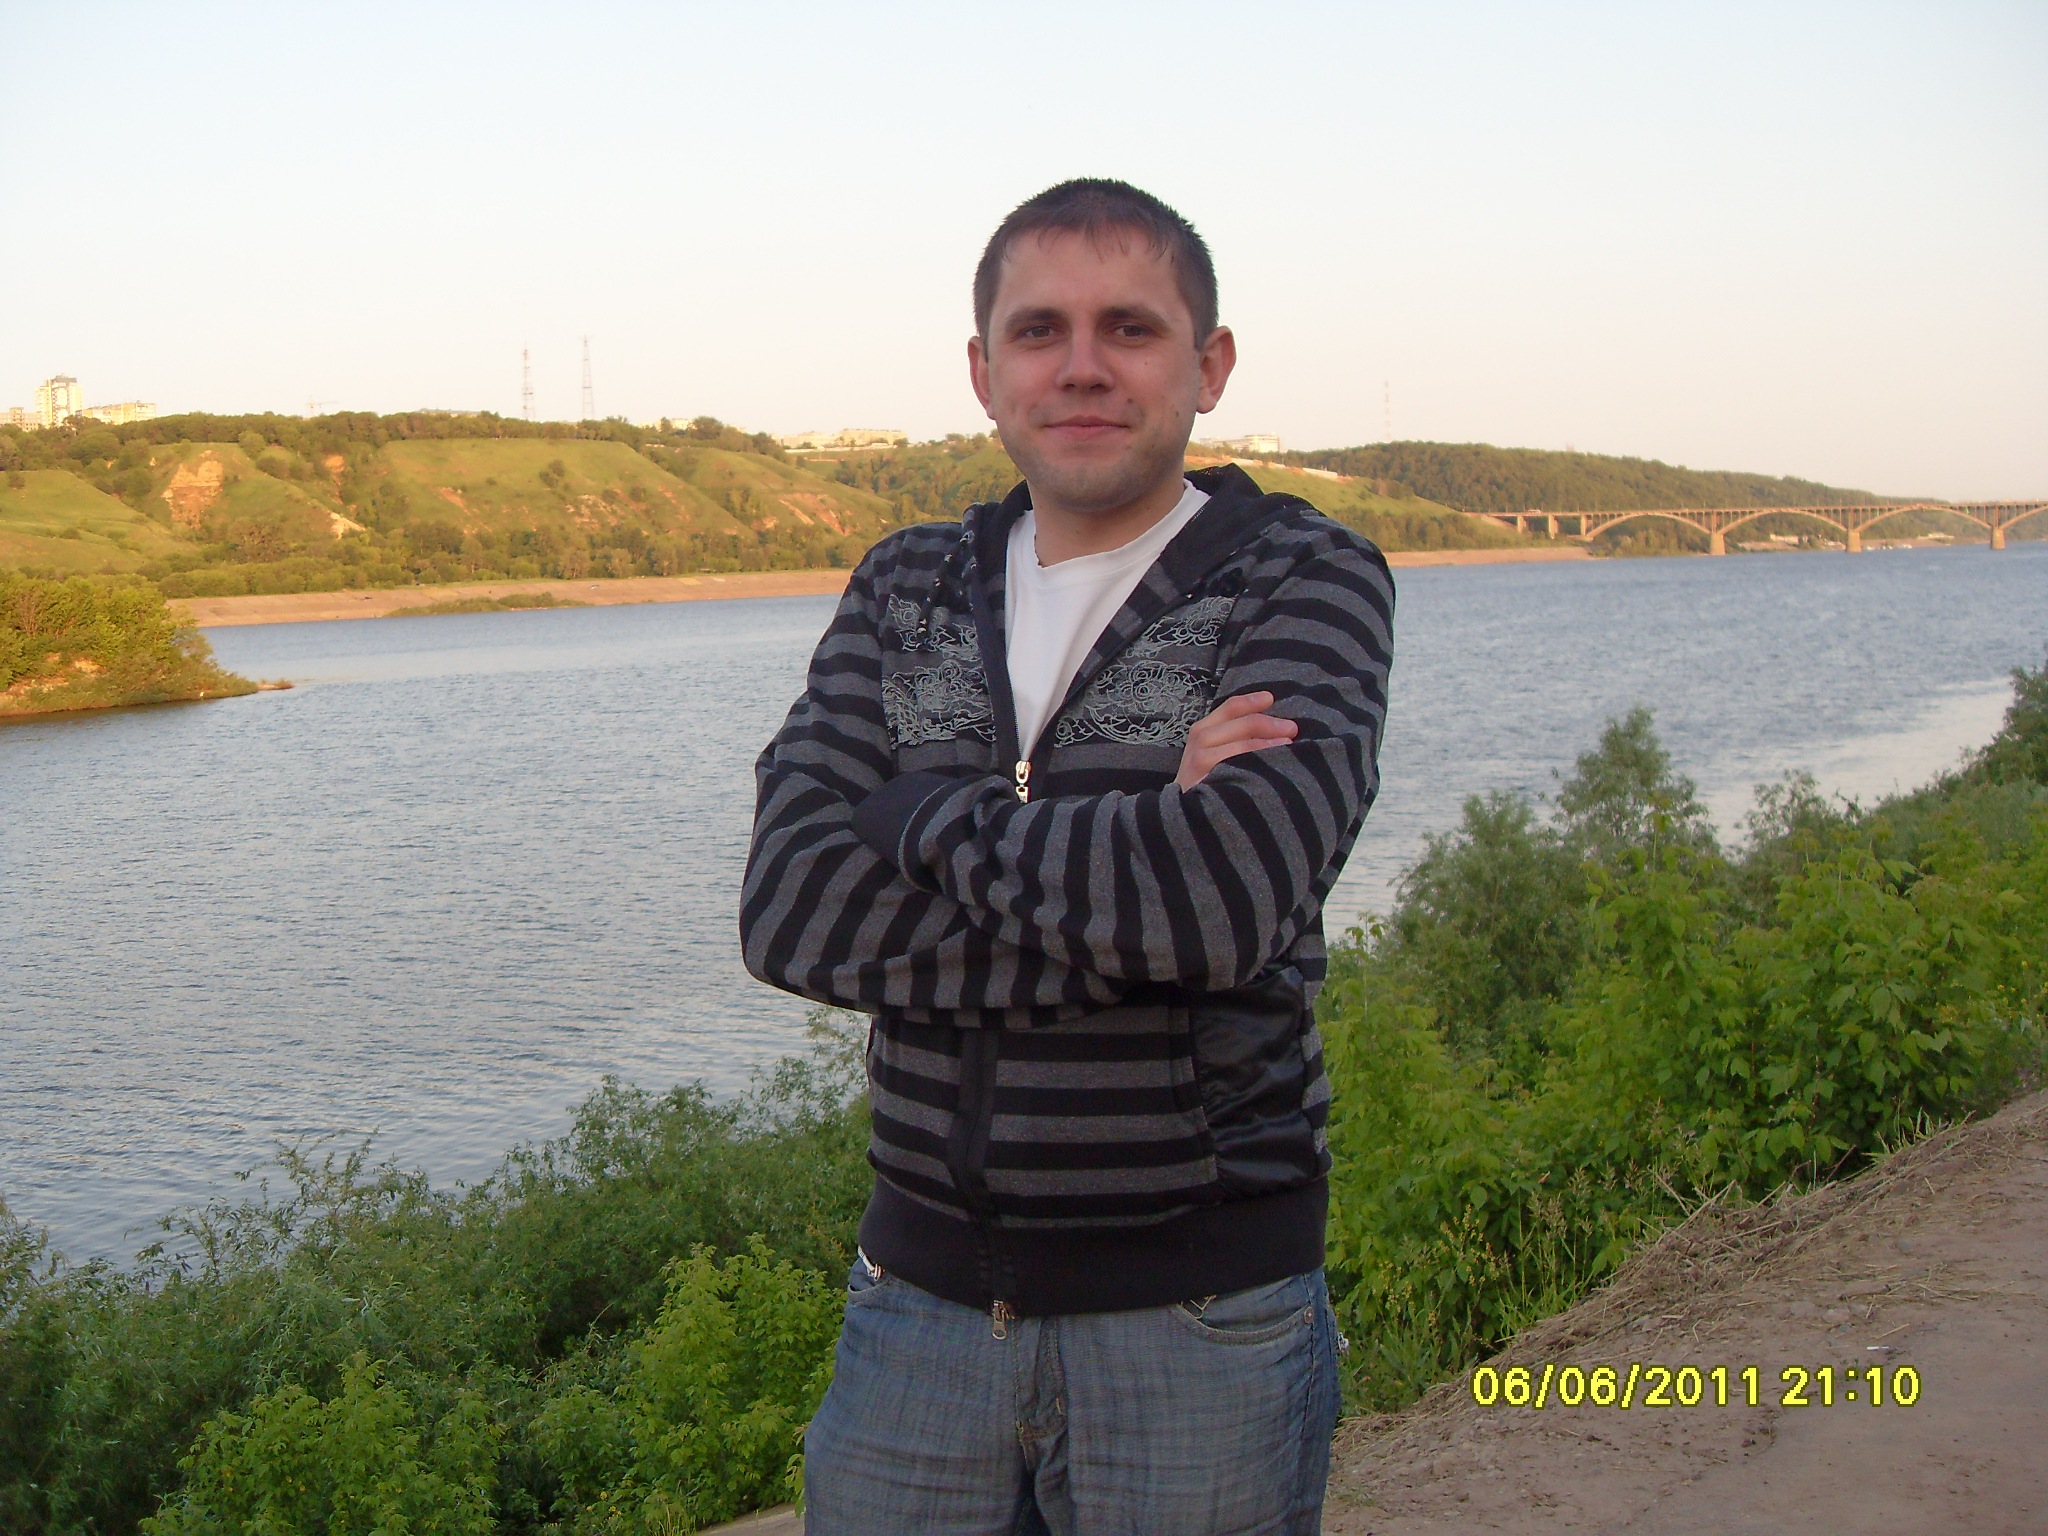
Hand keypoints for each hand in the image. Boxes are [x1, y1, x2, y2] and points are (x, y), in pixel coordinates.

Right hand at [1176, 691, 1297, 789]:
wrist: (1184, 817)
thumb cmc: (1205, 783)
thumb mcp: (1214, 755)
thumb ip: (1236, 738)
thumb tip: (1276, 728)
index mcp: (1203, 730)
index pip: (1231, 708)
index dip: (1253, 701)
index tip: (1271, 699)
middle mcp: (1200, 741)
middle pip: (1242, 723)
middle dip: (1270, 723)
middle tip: (1292, 729)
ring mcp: (1201, 760)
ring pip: (1242, 745)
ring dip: (1268, 744)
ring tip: (1288, 746)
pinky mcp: (1206, 781)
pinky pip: (1237, 767)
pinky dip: (1256, 765)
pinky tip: (1271, 769)